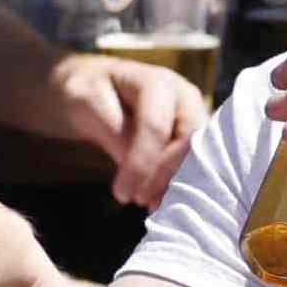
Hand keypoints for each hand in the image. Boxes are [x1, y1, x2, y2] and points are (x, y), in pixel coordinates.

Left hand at [45, 48, 204, 212]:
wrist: (100, 87)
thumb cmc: (91, 92)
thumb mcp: (87, 103)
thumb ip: (113, 132)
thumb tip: (138, 170)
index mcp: (156, 82)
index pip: (156, 126)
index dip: (141, 163)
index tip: (121, 194)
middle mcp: (184, 96)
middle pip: (187, 141)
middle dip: (162, 176)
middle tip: (138, 200)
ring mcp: (195, 114)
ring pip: (199, 155)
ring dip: (175, 183)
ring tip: (149, 203)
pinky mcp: (196, 134)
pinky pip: (197, 163)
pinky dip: (179, 184)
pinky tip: (159, 199)